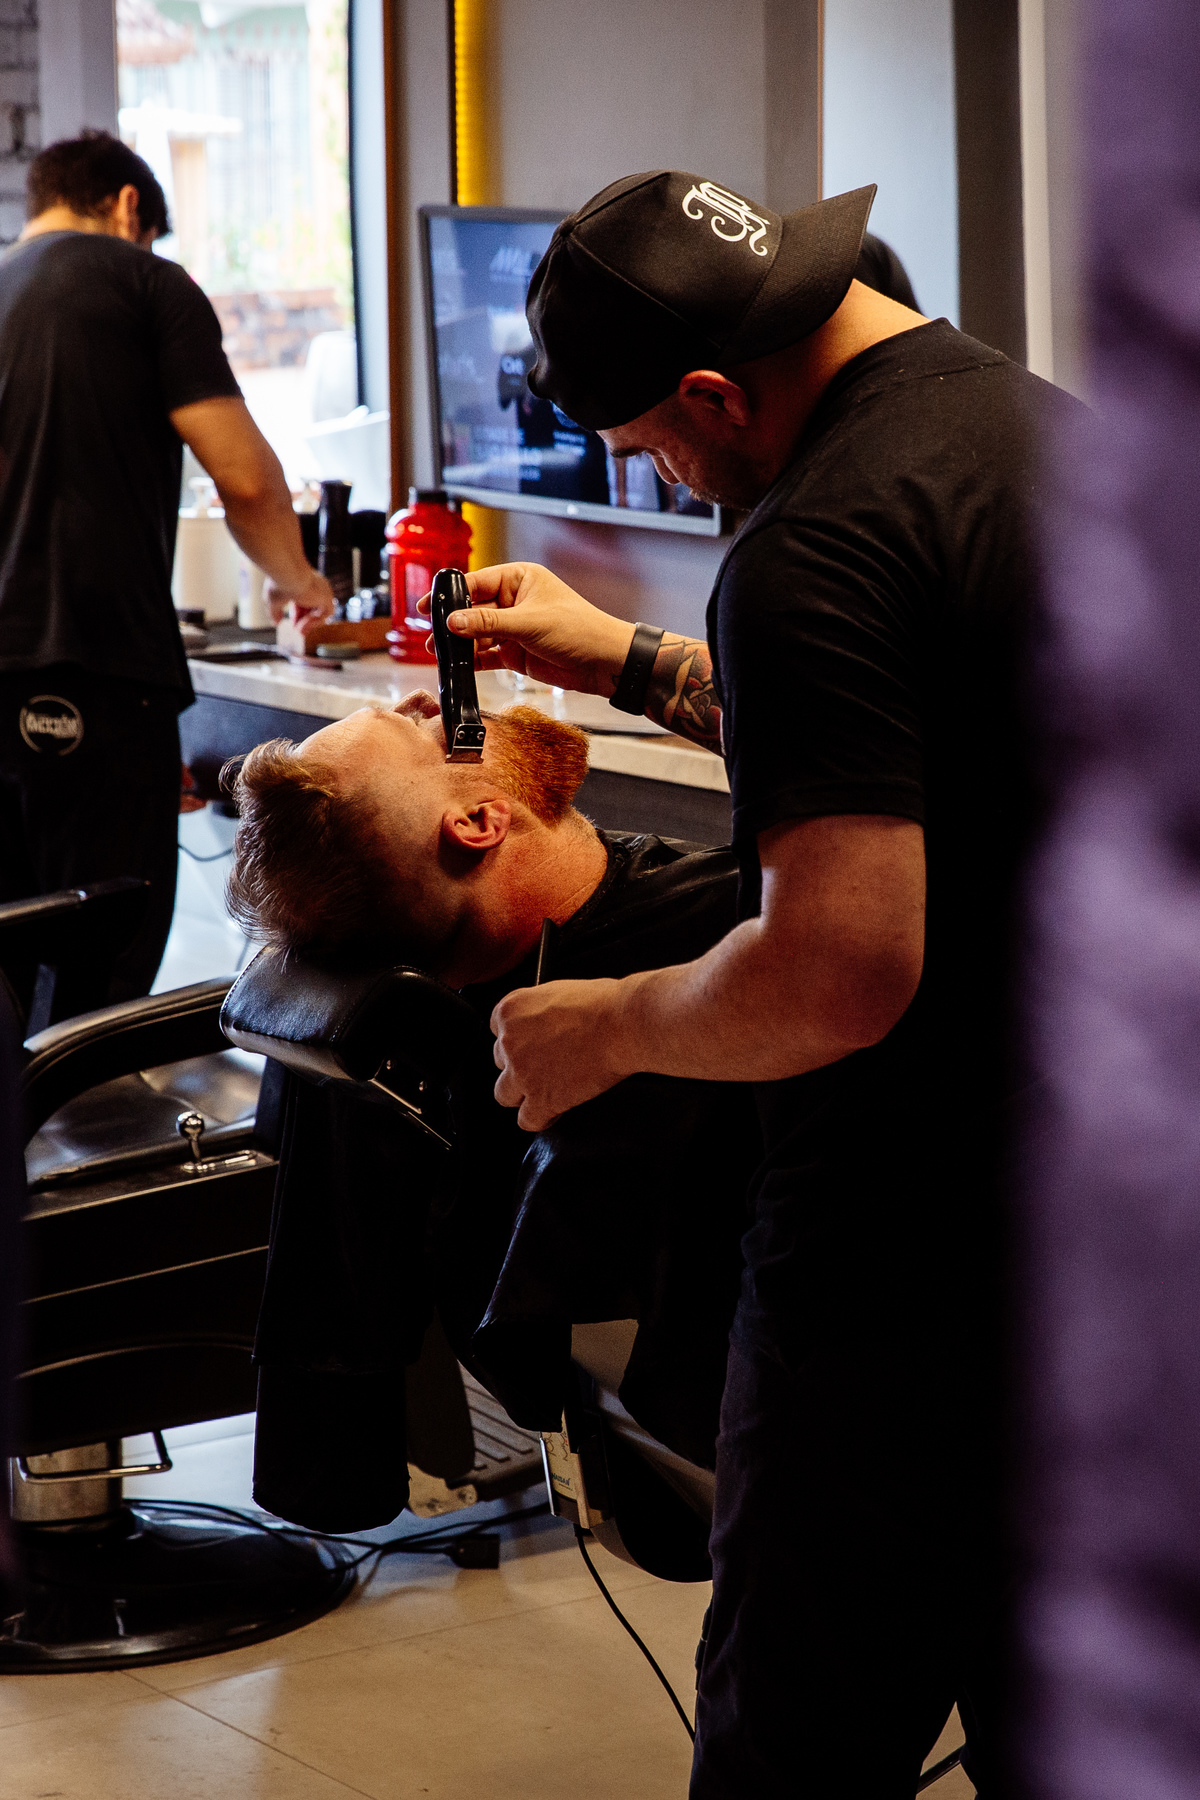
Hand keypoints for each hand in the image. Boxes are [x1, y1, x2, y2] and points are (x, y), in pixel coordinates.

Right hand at [264, 567, 334, 624]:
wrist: (287, 574)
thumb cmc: (278, 583)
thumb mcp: (274, 600)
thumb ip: (275, 612)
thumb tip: (276, 623)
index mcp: (302, 582)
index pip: (304, 600)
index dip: (299, 613)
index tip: (293, 623)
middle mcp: (314, 584)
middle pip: (313, 606)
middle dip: (305, 620)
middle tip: (297, 630)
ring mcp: (322, 590)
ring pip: (321, 610)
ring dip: (310, 623)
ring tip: (300, 631)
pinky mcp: (327, 597)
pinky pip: (327, 613)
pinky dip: (316, 621)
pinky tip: (304, 625)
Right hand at [420, 562, 634, 695]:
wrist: (603, 662)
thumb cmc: (578, 630)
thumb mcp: (529, 622)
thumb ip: (488, 623)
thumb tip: (453, 622)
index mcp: (519, 579)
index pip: (477, 582)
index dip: (451, 595)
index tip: (429, 607)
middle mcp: (514, 601)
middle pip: (473, 609)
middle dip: (453, 624)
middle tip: (431, 635)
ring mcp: (513, 627)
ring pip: (477, 634)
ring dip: (460, 645)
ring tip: (439, 654)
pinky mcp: (516, 652)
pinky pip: (487, 654)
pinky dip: (473, 661)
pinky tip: (458, 667)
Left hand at [491, 976, 632, 1129]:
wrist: (623, 1023)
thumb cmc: (603, 1003)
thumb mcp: (556, 991)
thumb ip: (536, 1010)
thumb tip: (539, 1023)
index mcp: (511, 1010)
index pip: (497, 1031)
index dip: (519, 1039)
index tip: (533, 1043)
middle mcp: (509, 1041)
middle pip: (500, 1061)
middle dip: (522, 1064)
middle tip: (549, 1062)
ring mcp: (522, 1072)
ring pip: (504, 1094)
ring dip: (522, 1093)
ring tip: (546, 1089)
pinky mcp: (541, 1098)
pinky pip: (527, 1120)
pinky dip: (540, 1118)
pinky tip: (555, 1110)